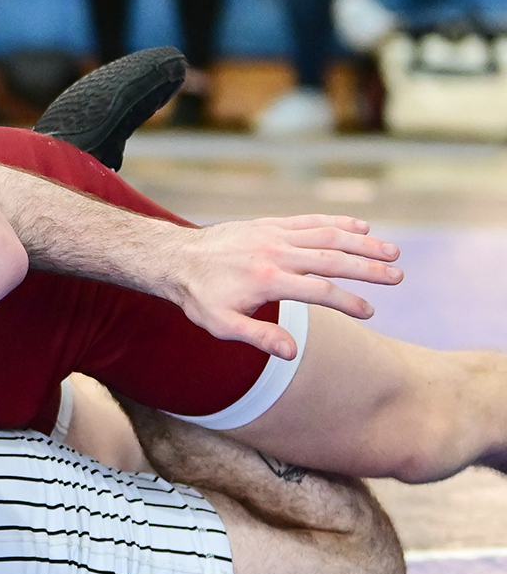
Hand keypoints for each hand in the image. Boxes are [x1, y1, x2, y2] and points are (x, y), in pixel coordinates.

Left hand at [164, 215, 401, 358]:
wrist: (175, 259)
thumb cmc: (199, 297)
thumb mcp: (221, 325)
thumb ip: (258, 337)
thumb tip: (292, 353)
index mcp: (267, 280)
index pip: (319, 291)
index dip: (347, 302)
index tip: (370, 312)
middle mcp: (275, 253)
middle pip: (332, 258)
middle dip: (368, 268)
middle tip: (398, 276)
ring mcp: (273, 234)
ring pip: (326, 234)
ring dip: (362, 241)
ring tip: (392, 251)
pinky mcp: (270, 224)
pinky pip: (309, 220)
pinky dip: (337, 221)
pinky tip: (362, 225)